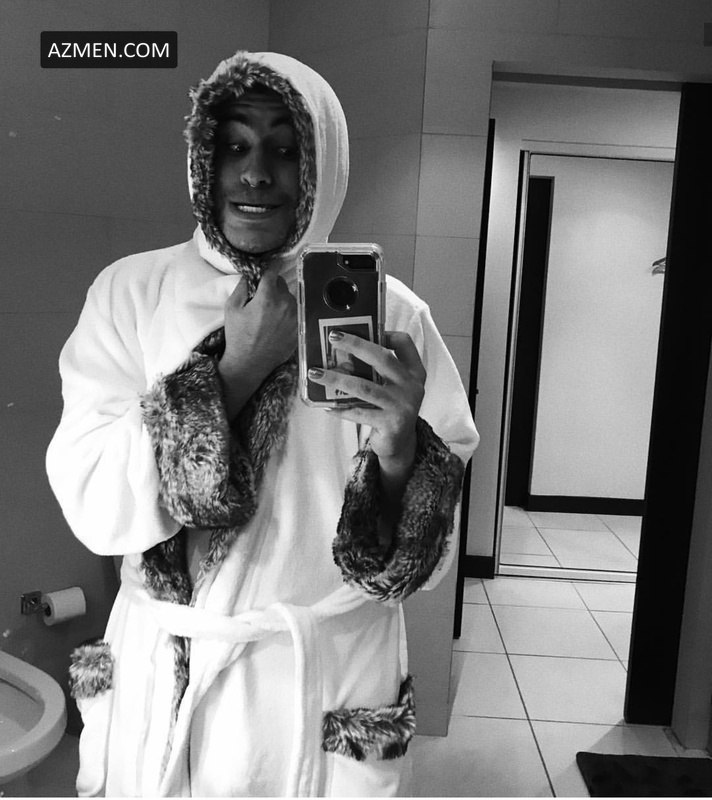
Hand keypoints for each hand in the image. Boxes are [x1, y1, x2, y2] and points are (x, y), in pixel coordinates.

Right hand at [218, 268, 296, 416]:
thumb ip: (242, 287)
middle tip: (261, 297)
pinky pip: (294, 313)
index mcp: (268, 297)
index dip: (270, 267)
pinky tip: (276, 323)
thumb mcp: (232, 308)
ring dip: (280, 300)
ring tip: (268, 313)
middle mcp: (285, 304)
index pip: (272, 272)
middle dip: (272, 286)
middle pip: (282, 284)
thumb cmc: (238, 336)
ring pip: (289, 298)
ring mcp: (294, 317)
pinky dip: (286, 313)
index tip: (270, 264)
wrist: (250, 363)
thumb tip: (250, 275)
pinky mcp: (298, 328)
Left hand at [308, 331, 425, 471]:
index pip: (405, 343)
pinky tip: (326, 406)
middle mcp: (411, 386)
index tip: (367, 330)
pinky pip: (359, 412)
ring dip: (337, 379)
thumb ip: (381, 369)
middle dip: (356, 345)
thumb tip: (346, 349)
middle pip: (383, 358)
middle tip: (332, 337)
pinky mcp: (390, 423)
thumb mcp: (394, 386)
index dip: (387, 333)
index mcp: (414, 372)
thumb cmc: (390, 408)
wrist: (400, 445)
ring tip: (315, 373)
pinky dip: (340, 408)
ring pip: (364, 387)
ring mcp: (402, 405)